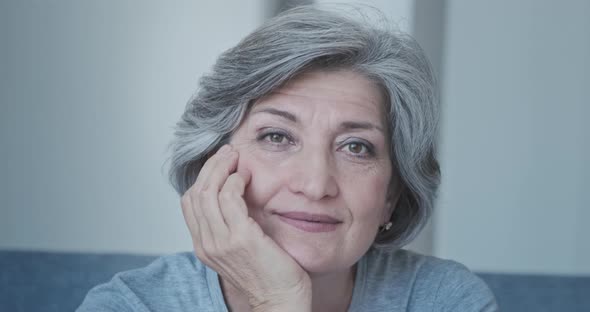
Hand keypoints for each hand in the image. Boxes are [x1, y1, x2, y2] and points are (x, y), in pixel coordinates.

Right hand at [181, 144, 310, 310]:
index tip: (219, 163)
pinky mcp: (241, 238)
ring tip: (236, 157)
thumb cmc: (268, 276)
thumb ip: (231, 227)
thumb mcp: (240, 249)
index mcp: (204, 246)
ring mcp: (221, 241)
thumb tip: (235, 197)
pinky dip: (234, 181)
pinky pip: (229, 198)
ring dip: (221, 167)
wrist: (280, 301)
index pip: (189, 202)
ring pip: (208, 191)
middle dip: (210, 167)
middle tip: (228, 152)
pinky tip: (245, 176)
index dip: (202, 177)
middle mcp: (207, 244)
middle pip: (196, 193)